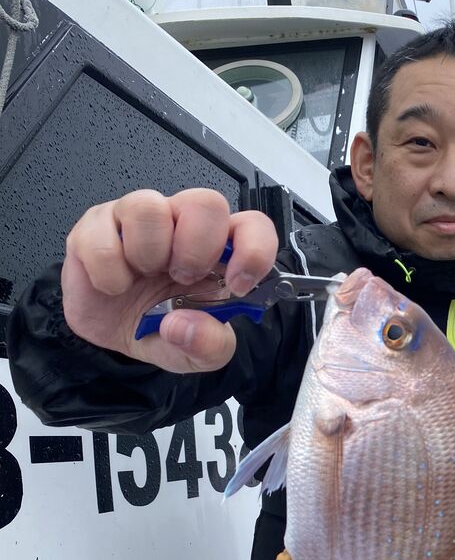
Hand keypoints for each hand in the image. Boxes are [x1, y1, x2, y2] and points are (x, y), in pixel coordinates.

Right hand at [61, 188, 278, 372]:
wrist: (114, 337)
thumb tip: (184, 326)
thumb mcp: (197, 356)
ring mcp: (138, 218)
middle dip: (197, 249)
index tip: (238, 285)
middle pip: (206, 203)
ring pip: (149, 206)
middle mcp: (182, 223)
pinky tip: (114, 285)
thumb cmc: (162, 329)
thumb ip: (208, 346)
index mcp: (218, 249)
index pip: (253, 225)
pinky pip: (102, 235)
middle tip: (181, 279)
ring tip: (142, 278)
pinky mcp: (96, 225)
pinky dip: (108, 273)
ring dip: (148, 254)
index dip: (253, 250)